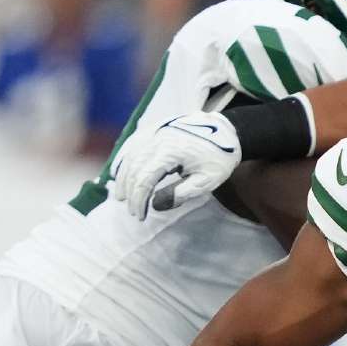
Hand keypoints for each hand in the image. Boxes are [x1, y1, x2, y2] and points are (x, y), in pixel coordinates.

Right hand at [112, 111, 241, 219]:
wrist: (226, 130)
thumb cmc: (218, 158)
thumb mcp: (207, 180)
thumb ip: (182, 193)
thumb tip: (155, 204)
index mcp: (170, 151)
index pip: (144, 179)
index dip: (138, 200)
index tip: (140, 216)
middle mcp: (157, 139)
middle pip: (133, 169)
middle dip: (130, 192)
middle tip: (133, 211)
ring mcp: (154, 132)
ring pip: (129, 156)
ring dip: (123, 178)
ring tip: (121, 196)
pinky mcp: (154, 129)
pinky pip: (132, 145)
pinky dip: (123, 160)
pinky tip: (120, 172)